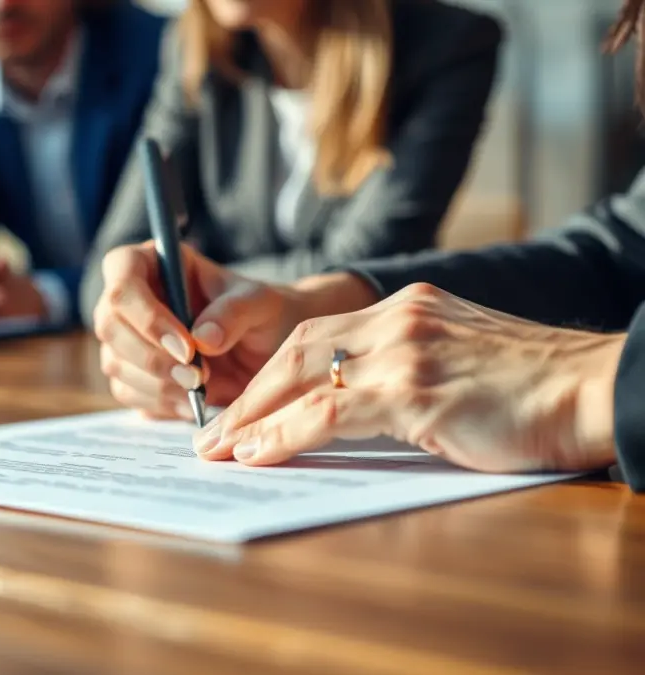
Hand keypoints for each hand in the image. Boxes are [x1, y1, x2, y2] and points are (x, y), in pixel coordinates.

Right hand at [93, 243, 322, 419]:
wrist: (267, 352)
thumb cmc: (262, 314)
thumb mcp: (261, 304)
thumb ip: (234, 312)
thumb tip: (202, 338)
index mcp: (155, 262)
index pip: (122, 273)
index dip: (146, 313)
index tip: (188, 348)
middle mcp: (130, 297)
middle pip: (109, 324)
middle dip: (154, 358)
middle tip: (199, 377)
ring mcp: (124, 337)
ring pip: (115, 363)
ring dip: (159, 384)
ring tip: (203, 388)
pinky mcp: (129, 373)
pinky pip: (127, 392)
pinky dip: (160, 402)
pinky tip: (193, 400)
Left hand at [194, 283, 623, 474]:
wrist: (595, 389)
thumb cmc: (532, 391)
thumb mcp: (456, 365)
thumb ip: (403, 374)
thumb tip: (350, 411)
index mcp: (407, 307)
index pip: (316, 335)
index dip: (269, 373)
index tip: (240, 408)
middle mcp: (398, 317)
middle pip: (294, 350)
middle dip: (246, 396)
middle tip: (209, 434)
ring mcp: (405, 349)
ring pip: (300, 376)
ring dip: (250, 418)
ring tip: (217, 451)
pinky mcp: (415, 388)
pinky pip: (328, 410)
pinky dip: (284, 434)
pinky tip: (256, 454)